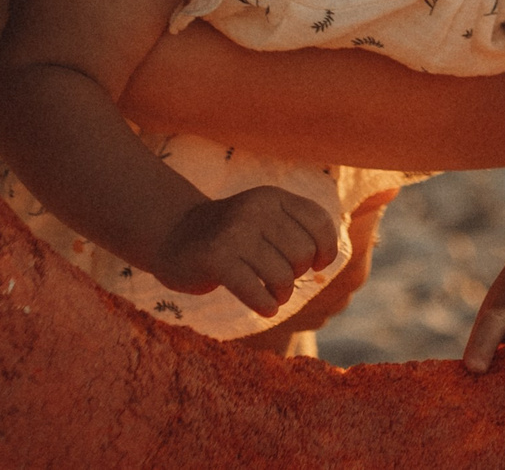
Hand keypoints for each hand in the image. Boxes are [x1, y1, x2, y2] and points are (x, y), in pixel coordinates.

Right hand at [151, 187, 342, 317]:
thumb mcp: (266, 219)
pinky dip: (266, 305)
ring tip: (275, 295)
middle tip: (284, 281)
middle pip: (302, 253)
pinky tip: (265, 307)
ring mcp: (234, 232)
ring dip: (282, 293)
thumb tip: (329, 260)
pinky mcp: (215, 258)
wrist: (175, 235)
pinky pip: (255, 291)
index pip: (319, 222)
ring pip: (282, 275)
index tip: (318, 264)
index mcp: (272, 197)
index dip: (326, 249)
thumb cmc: (232, 235)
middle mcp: (255, 209)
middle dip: (298, 274)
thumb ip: (297, 229)